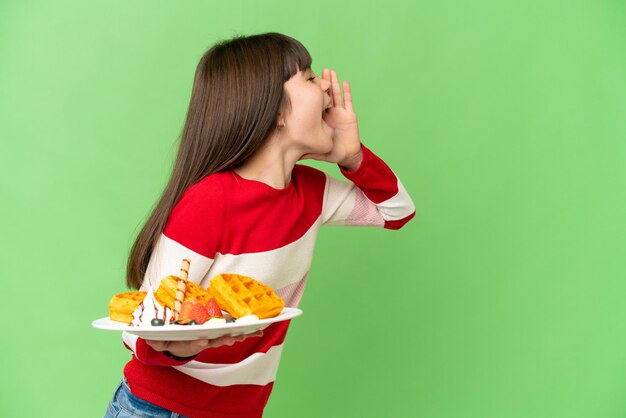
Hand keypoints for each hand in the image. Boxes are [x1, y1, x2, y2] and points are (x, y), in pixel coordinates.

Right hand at [145, 330, 262, 358]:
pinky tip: (256, 331)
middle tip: (231, 338)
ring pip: (226, 337)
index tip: (202, 340)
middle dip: (223, 339)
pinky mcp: (218, 334)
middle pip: (214, 340)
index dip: (198, 341)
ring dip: (237, 336)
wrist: (175, 343)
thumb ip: (157, 339)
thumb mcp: (160, 340)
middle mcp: (202, 340)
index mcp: (189, 340)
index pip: (194, 341)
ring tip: (247, 334)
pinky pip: (233, 333)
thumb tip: (151, 337)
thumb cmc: (169, 337)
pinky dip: (244, 332)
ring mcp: (211, 338)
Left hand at [302, 69, 362, 169]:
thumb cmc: (332, 151)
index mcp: (322, 119)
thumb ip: (306, 150)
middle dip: (322, 83)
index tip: (305, 83)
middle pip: (326, 95)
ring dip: (333, 83)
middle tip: (316, 71)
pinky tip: (345, 82)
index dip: (312, 94)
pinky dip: (347, 92)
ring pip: (336, 95)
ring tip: (329, 71)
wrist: (347, 155)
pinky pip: (349, 102)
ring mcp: (341, 113)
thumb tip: (293, 154)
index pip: (316, 103)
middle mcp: (331, 113)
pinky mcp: (350, 116)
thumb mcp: (317, 149)